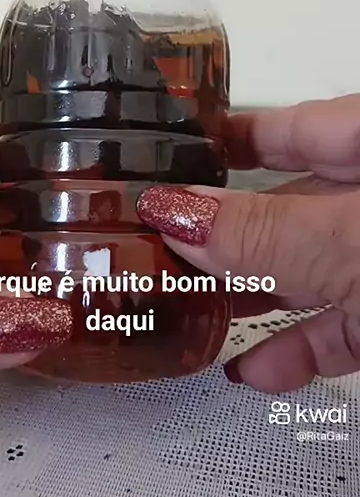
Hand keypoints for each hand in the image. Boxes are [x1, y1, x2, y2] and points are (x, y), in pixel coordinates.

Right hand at [137, 94, 359, 392]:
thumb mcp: (345, 242)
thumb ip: (263, 233)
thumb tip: (172, 213)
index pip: (289, 126)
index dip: (226, 140)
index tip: (166, 154)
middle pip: (291, 206)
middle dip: (225, 234)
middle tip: (156, 248)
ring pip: (312, 270)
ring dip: (254, 297)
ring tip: (186, 312)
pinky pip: (344, 324)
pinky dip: (302, 346)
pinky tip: (255, 371)